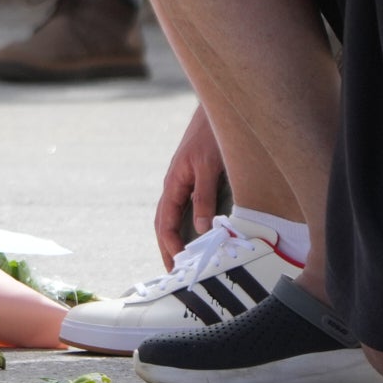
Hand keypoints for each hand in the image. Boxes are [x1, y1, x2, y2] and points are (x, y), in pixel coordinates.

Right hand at [155, 102, 225, 261]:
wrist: (219, 110)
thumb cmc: (211, 135)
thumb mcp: (209, 167)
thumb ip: (204, 197)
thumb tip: (199, 228)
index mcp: (174, 184)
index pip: (164, 223)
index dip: (169, 245)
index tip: (178, 264)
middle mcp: (175, 185)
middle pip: (164, 223)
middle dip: (166, 247)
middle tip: (173, 271)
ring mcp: (184, 182)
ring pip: (173, 216)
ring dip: (174, 238)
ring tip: (181, 259)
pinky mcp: (194, 179)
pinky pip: (185, 208)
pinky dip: (185, 225)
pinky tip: (195, 234)